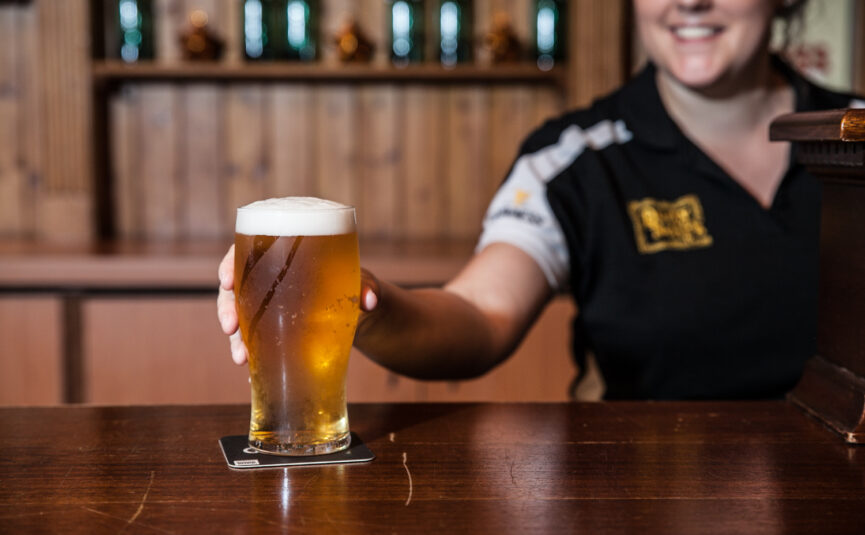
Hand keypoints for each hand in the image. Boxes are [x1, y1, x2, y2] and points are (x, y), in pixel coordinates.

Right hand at [217, 245, 380, 364]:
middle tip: (230, 328)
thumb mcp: (362, 282)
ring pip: (240, 318)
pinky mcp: (274, 331)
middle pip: (235, 288)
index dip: (230, 264)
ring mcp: (269, 307)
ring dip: (236, 339)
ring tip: (241, 359)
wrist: (360, 313)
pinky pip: (255, 342)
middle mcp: (269, 279)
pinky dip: (253, 357)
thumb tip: (369, 300)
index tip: (227, 280)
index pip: (246, 251)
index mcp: (283, 255)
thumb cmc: (356, 285)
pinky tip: (253, 376)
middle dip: (227, 308)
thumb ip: (366, 286)